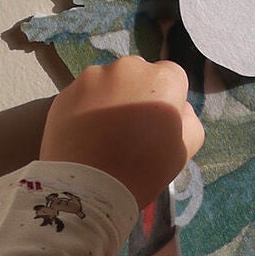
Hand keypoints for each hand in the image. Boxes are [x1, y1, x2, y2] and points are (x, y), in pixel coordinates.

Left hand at [39, 57, 204, 209]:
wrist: (90, 188)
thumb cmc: (144, 170)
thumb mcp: (185, 149)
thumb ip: (188, 119)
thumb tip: (177, 107)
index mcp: (162, 79)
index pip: (172, 76)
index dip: (168, 99)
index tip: (159, 122)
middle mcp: (128, 67)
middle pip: (138, 74)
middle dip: (138, 92)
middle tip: (131, 127)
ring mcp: (93, 77)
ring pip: (109, 82)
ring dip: (111, 97)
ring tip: (105, 131)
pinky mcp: (66, 91)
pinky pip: (84, 94)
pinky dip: (86, 107)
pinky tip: (86, 134)